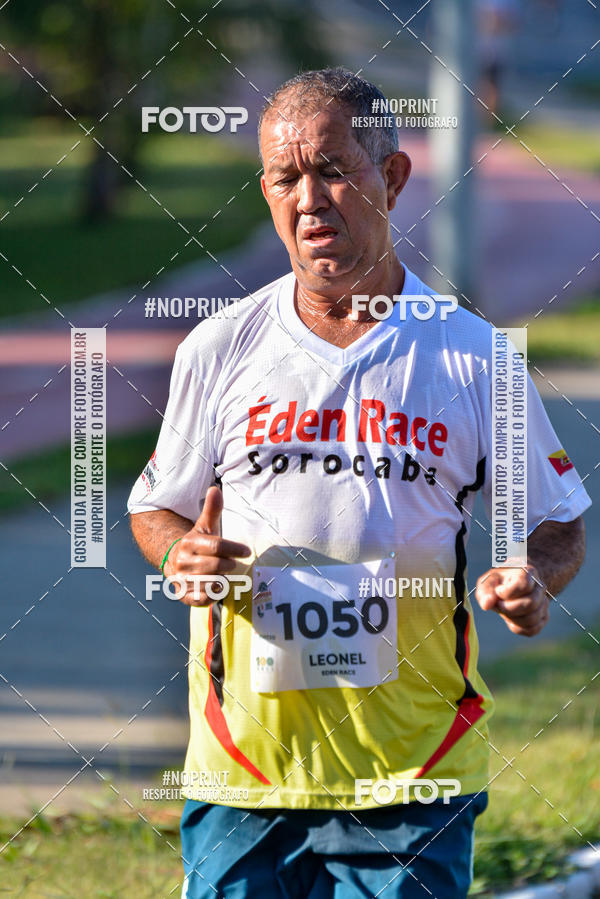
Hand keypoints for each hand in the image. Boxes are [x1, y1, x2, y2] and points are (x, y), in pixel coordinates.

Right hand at [164, 486, 250, 605]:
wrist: (176, 564)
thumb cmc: (198, 544)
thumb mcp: (205, 526)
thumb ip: (212, 510)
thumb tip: (215, 489)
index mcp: (190, 542)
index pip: (216, 546)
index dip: (234, 549)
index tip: (246, 552)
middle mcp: (183, 561)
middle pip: (217, 565)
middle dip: (229, 565)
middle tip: (231, 564)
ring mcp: (182, 580)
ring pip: (213, 583)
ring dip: (223, 579)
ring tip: (222, 574)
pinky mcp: (184, 595)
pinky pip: (205, 599)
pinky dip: (214, 594)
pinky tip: (216, 587)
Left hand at [475, 563, 548, 636]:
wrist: (513, 585)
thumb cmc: (498, 583)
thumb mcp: (488, 582)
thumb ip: (485, 592)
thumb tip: (486, 605)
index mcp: (527, 572)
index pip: (524, 585)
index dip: (507, 592)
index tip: (498, 590)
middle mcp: (540, 587)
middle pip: (531, 604)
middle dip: (509, 609)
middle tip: (499, 604)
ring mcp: (544, 602)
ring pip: (533, 619)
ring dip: (513, 619)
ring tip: (504, 611)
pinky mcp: (543, 617)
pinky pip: (533, 629)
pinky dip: (518, 628)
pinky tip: (511, 619)